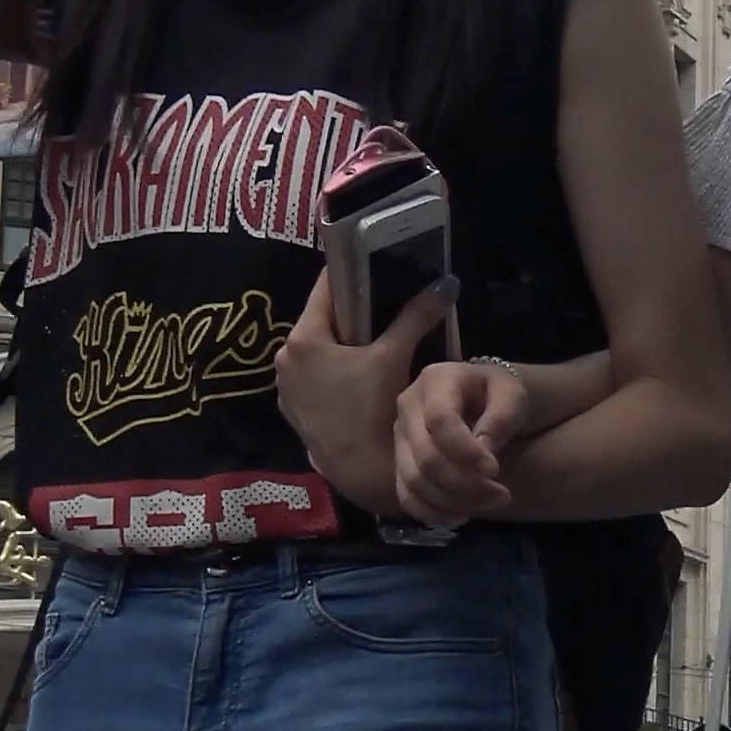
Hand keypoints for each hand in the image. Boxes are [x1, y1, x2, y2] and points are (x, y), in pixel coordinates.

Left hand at [277, 273, 451, 519]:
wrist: (357, 469)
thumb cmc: (371, 409)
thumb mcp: (394, 357)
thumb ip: (416, 317)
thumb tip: (446, 284)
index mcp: (304, 337)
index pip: (325, 285)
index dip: (351, 271)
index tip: (373, 262)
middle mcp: (284, 356)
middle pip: (322, 318)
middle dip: (352, 311)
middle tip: (383, 303)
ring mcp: (285, 384)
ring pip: (318, 348)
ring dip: (342, 342)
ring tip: (374, 339)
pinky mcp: (293, 406)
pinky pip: (314, 374)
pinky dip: (333, 369)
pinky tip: (358, 376)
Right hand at [393, 356, 531, 524]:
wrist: (481, 398)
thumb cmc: (498, 394)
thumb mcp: (511, 396)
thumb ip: (500, 418)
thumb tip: (482, 452)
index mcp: (436, 380)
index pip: (440, 420)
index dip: (465, 451)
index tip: (494, 470)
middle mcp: (408, 407)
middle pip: (425, 456)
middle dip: (465, 484)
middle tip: (502, 496)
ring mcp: (399, 436)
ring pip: (414, 480)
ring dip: (453, 501)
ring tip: (490, 503)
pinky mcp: (400, 462)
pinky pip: (405, 495)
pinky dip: (431, 512)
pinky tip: (460, 516)